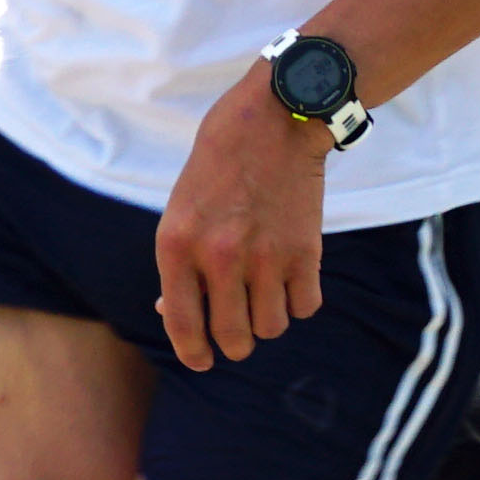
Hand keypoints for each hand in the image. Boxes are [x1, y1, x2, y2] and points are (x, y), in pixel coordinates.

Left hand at [157, 73, 331, 365]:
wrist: (274, 119)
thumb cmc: (218, 166)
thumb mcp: (181, 210)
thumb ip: (180, 263)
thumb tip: (173, 313)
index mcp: (177, 246)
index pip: (183, 324)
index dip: (193, 353)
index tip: (202, 360)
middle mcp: (220, 257)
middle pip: (234, 337)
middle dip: (235, 342)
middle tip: (238, 331)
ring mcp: (266, 256)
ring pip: (272, 327)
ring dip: (268, 318)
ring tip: (264, 294)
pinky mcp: (305, 251)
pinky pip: (305, 307)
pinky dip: (299, 301)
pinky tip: (291, 279)